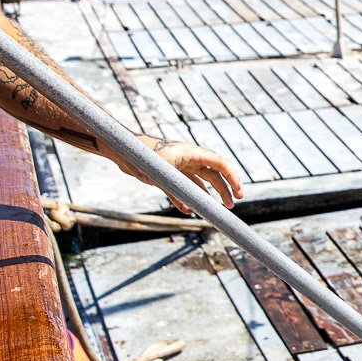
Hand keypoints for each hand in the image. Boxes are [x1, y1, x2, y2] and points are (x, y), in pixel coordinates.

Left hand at [113, 138, 243, 211]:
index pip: (220, 163)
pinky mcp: (170, 173)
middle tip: (231, 204)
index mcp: (192, 153)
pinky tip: (191, 209)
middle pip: (214, 173)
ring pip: (202, 181)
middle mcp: (189, 158)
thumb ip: (176, 189)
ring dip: (211, 194)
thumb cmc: (142, 156)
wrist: (122, 150)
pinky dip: (190, 198)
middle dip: (225, 188)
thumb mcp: (161, 173)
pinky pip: (185, 187)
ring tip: (219, 208)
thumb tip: (189, 209)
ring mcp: (180, 165)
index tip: (239, 192)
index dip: (232, 177)